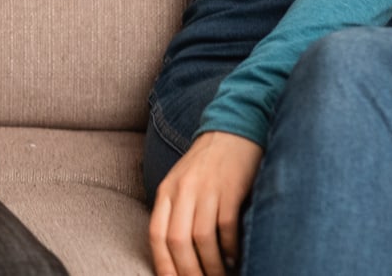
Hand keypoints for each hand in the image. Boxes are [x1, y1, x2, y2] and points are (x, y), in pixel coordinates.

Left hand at [150, 132, 262, 275]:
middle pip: (177, 240)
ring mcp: (206, 188)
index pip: (156, 235)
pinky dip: (230, 248)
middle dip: (188, 271)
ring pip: (202, 238)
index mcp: (167, 191)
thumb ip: (175, 212)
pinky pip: (226, 226)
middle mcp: (183, 190)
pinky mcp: (231, 188)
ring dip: (212, 265)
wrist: (233, 129)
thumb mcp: (181, 183)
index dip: (163, 264)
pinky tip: (235, 258)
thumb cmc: (208, 164)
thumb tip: (177, 255)